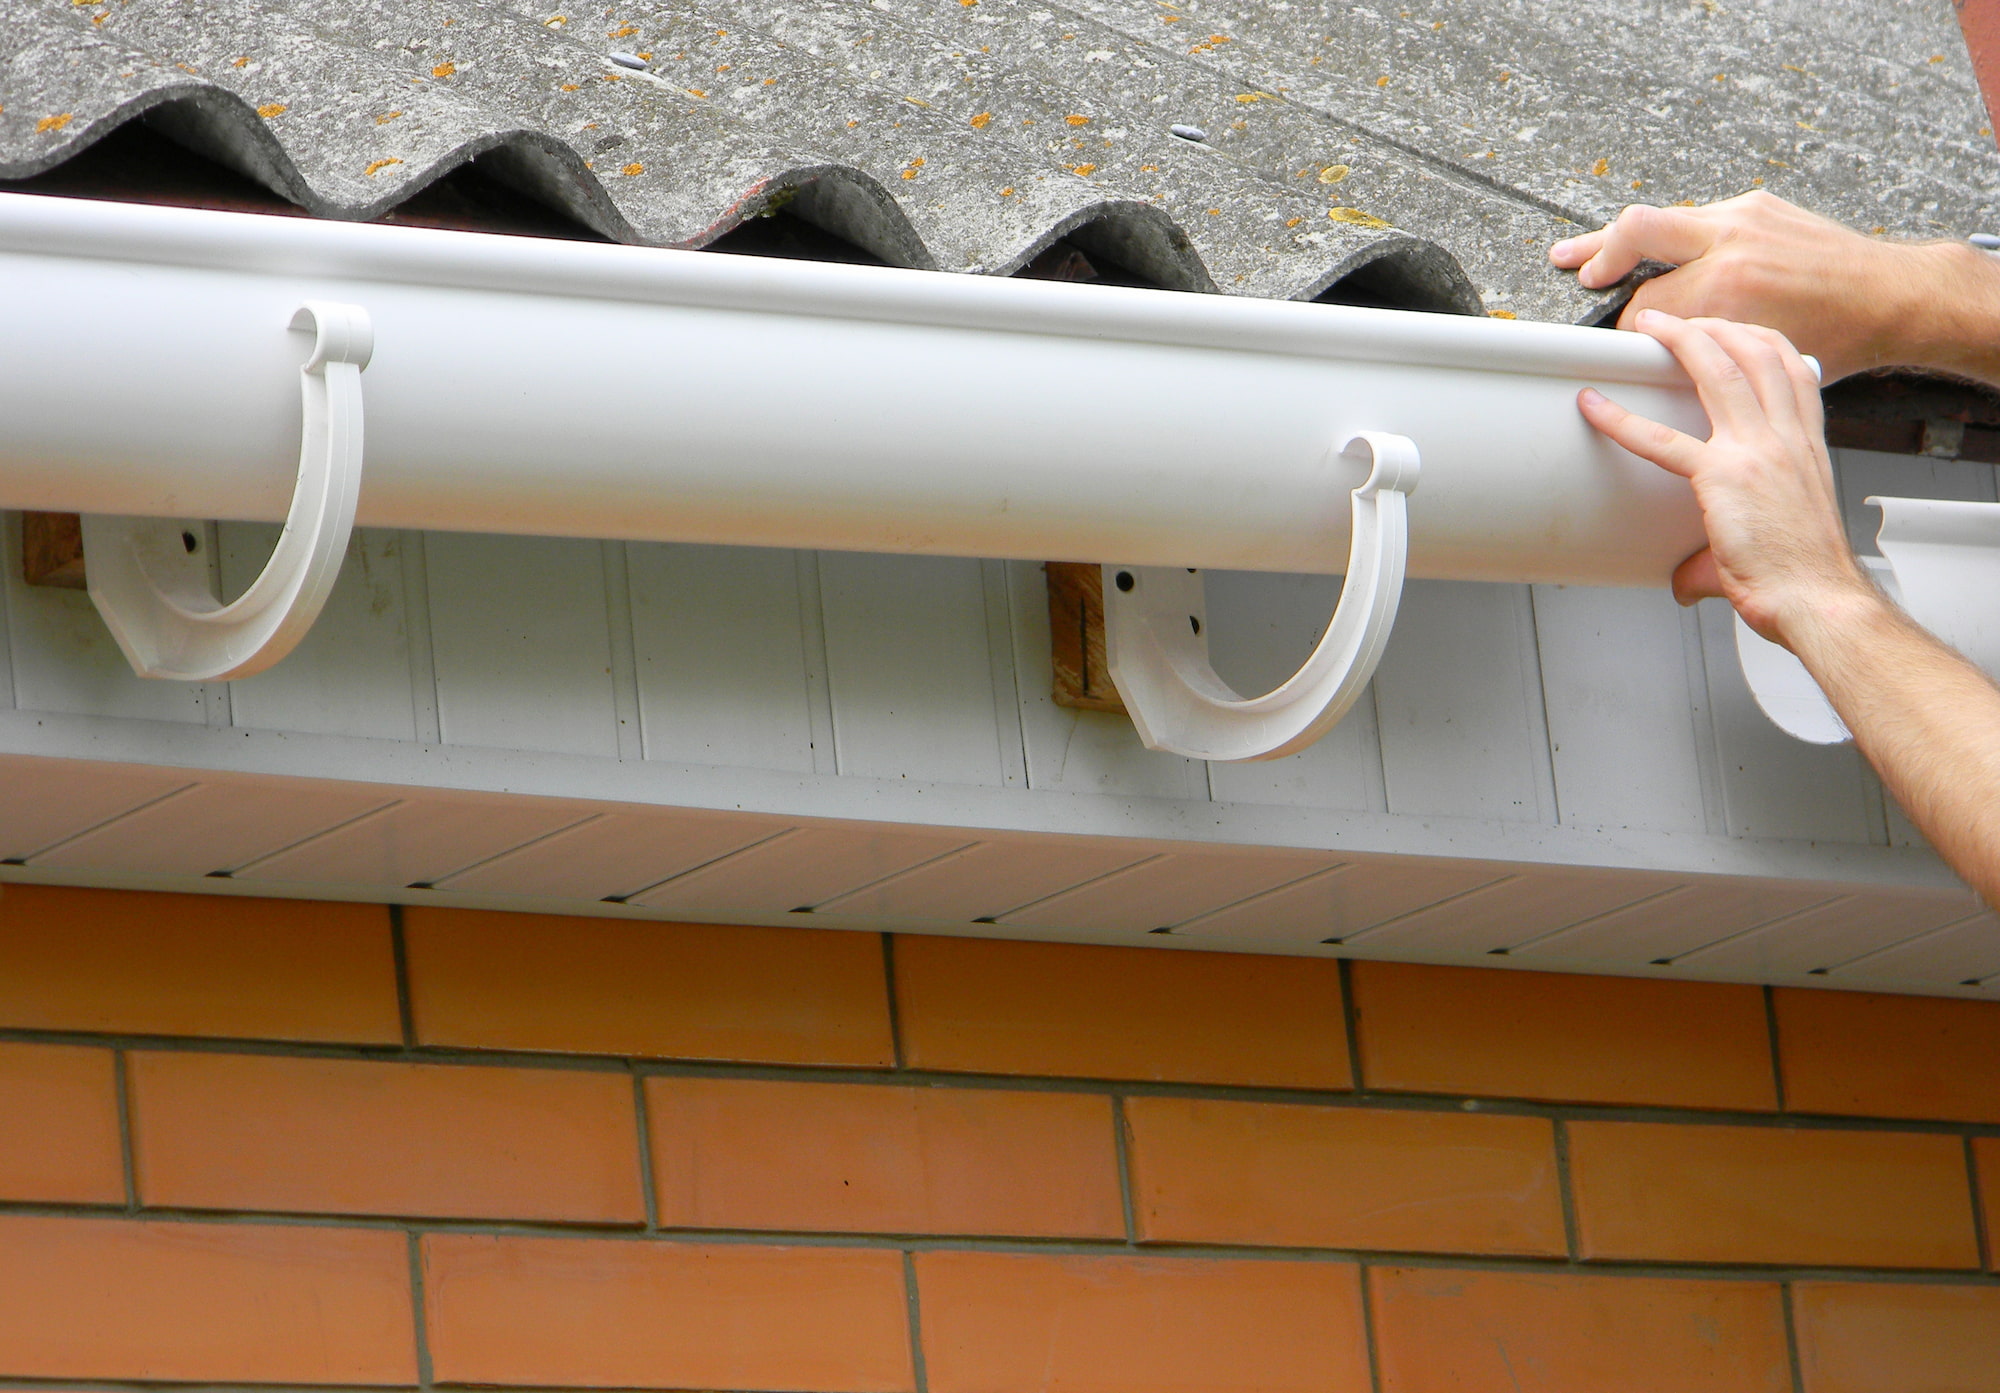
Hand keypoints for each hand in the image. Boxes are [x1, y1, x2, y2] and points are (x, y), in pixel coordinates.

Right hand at [1550, 192, 1970, 381]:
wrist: (1891, 294)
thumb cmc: (1839, 334)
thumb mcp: (1759, 353)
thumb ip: (1706, 347)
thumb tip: (1663, 348)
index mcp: (1730, 287)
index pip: (1647, 305)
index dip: (1626, 330)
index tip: (1616, 343)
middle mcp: (1732, 242)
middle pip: (1637, 231)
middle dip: (1597, 254)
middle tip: (1578, 273)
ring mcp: (1743, 217)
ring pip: (1659, 217)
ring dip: (1616, 238)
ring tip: (1577, 254)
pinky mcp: (1754, 206)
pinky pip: (1692, 218)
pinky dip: (1665, 235)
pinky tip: (1650, 249)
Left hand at [1578, 309, 1873, 646]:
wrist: (1819, 599)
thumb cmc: (1806, 575)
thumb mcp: (1774, 541)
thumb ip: (1719, 551)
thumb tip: (1684, 582)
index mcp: (1808, 444)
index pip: (1793, 369)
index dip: (1762, 339)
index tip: (1735, 328)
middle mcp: (1787, 438)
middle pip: (1757, 354)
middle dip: (1717, 324)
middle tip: (1679, 317)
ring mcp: (1757, 452)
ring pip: (1718, 373)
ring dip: (1682, 341)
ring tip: (1649, 328)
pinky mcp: (1723, 477)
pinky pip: (1662, 439)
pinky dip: (1622, 419)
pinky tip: (1595, 405)